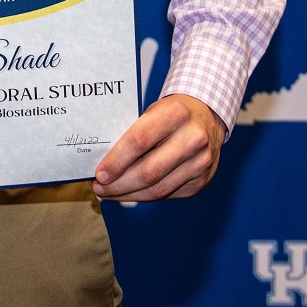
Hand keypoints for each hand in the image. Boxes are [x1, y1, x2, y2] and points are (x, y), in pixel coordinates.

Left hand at [92, 94, 224, 201]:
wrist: (207, 116)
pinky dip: (145, 196)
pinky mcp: (202, 180)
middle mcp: (192, 139)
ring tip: (110, 193)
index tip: (100, 173)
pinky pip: (168, 194)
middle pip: (149, 171)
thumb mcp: (154, 111)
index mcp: (175, 114)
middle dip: (119, 184)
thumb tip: (105, 162)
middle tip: (99, 188)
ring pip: (158, 189)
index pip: (139, 141)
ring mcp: (200, 162)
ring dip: (130, 195)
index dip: (116, 161)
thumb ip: (134, 133)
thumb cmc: (173, 112)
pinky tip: (131, 193)